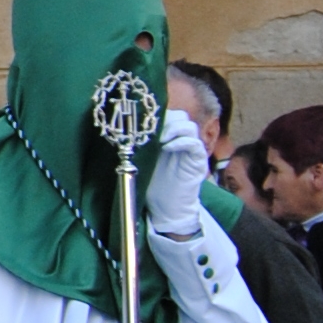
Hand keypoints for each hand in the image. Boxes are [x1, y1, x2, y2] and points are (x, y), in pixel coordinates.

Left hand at [145, 107, 208, 239]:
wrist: (166, 209)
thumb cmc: (152, 184)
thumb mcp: (142, 159)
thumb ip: (140, 143)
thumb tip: (124, 127)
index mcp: (168, 137)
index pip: (168, 114)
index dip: (156, 114)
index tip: (142, 121)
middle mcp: (182, 140)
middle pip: (180, 116)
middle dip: (166, 119)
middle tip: (151, 130)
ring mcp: (191, 149)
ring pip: (189, 126)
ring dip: (173, 128)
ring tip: (160, 139)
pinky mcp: (198, 160)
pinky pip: (195, 143)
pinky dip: (181, 141)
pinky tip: (168, 147)